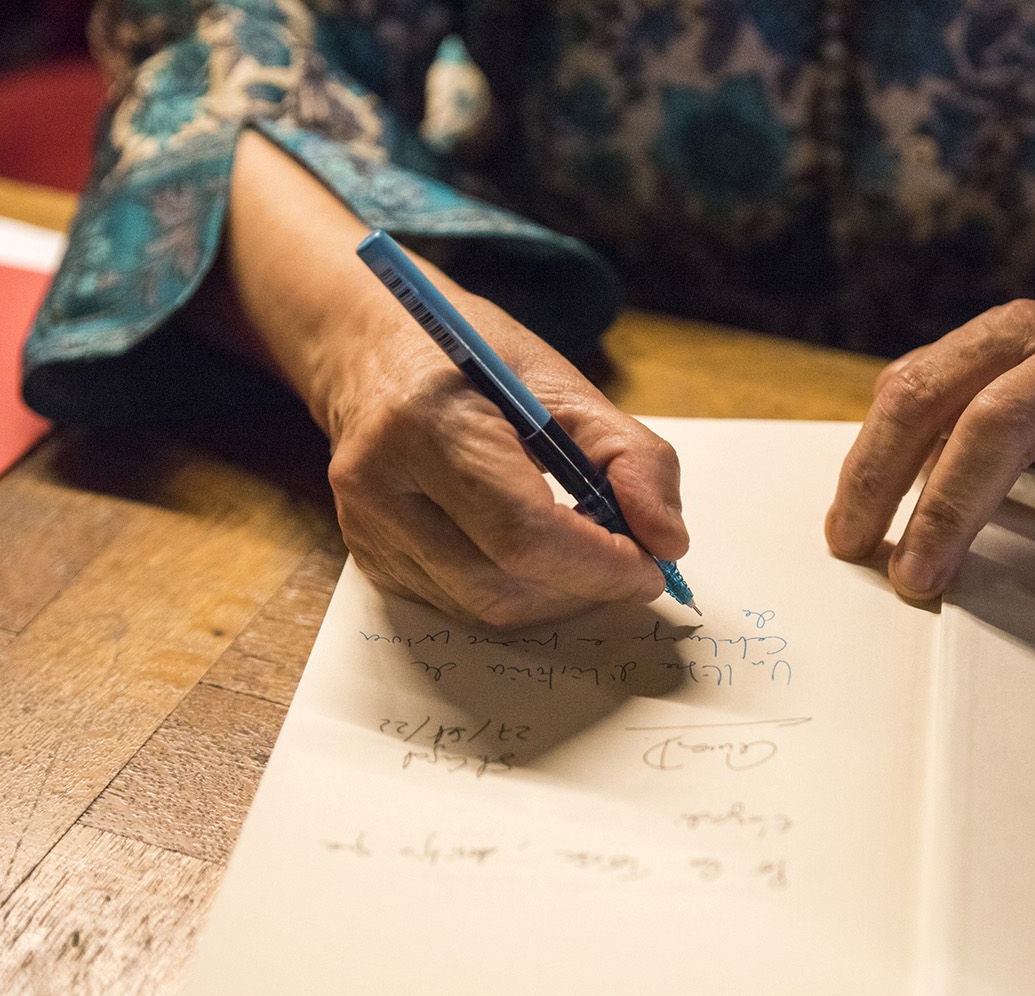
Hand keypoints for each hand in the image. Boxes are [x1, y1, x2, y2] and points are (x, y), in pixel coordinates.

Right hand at [316, 287, 686, 625]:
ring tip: (584, 550)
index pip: (523, 532)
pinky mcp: (369, 558)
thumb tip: (667, 543)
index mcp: (429, 423)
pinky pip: (460, 604)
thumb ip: (630, 458)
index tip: (651, 566)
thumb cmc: (471, 358)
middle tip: (629, 561)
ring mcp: (366, 528)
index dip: (600, 564)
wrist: (369, 349)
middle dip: (584, 584)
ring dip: (555, 594)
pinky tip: (533, 550)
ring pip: (484, 607)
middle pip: (504, 583)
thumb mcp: (562, 384)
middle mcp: (381, 484)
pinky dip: (516, 590)